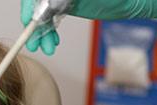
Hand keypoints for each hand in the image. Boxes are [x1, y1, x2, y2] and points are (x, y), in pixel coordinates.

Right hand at [21, 0, 156, 54]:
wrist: (129, 3)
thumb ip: (60, 1)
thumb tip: (42, 10)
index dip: (29, 7)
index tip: (28, 22)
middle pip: (37, 7)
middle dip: (34, 26)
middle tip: (33, 43)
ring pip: (42, 15)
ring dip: (41, 34)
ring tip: (46, 48)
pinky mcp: (64, 6)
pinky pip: (50, 19)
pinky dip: (49, 32)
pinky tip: (52, 42)